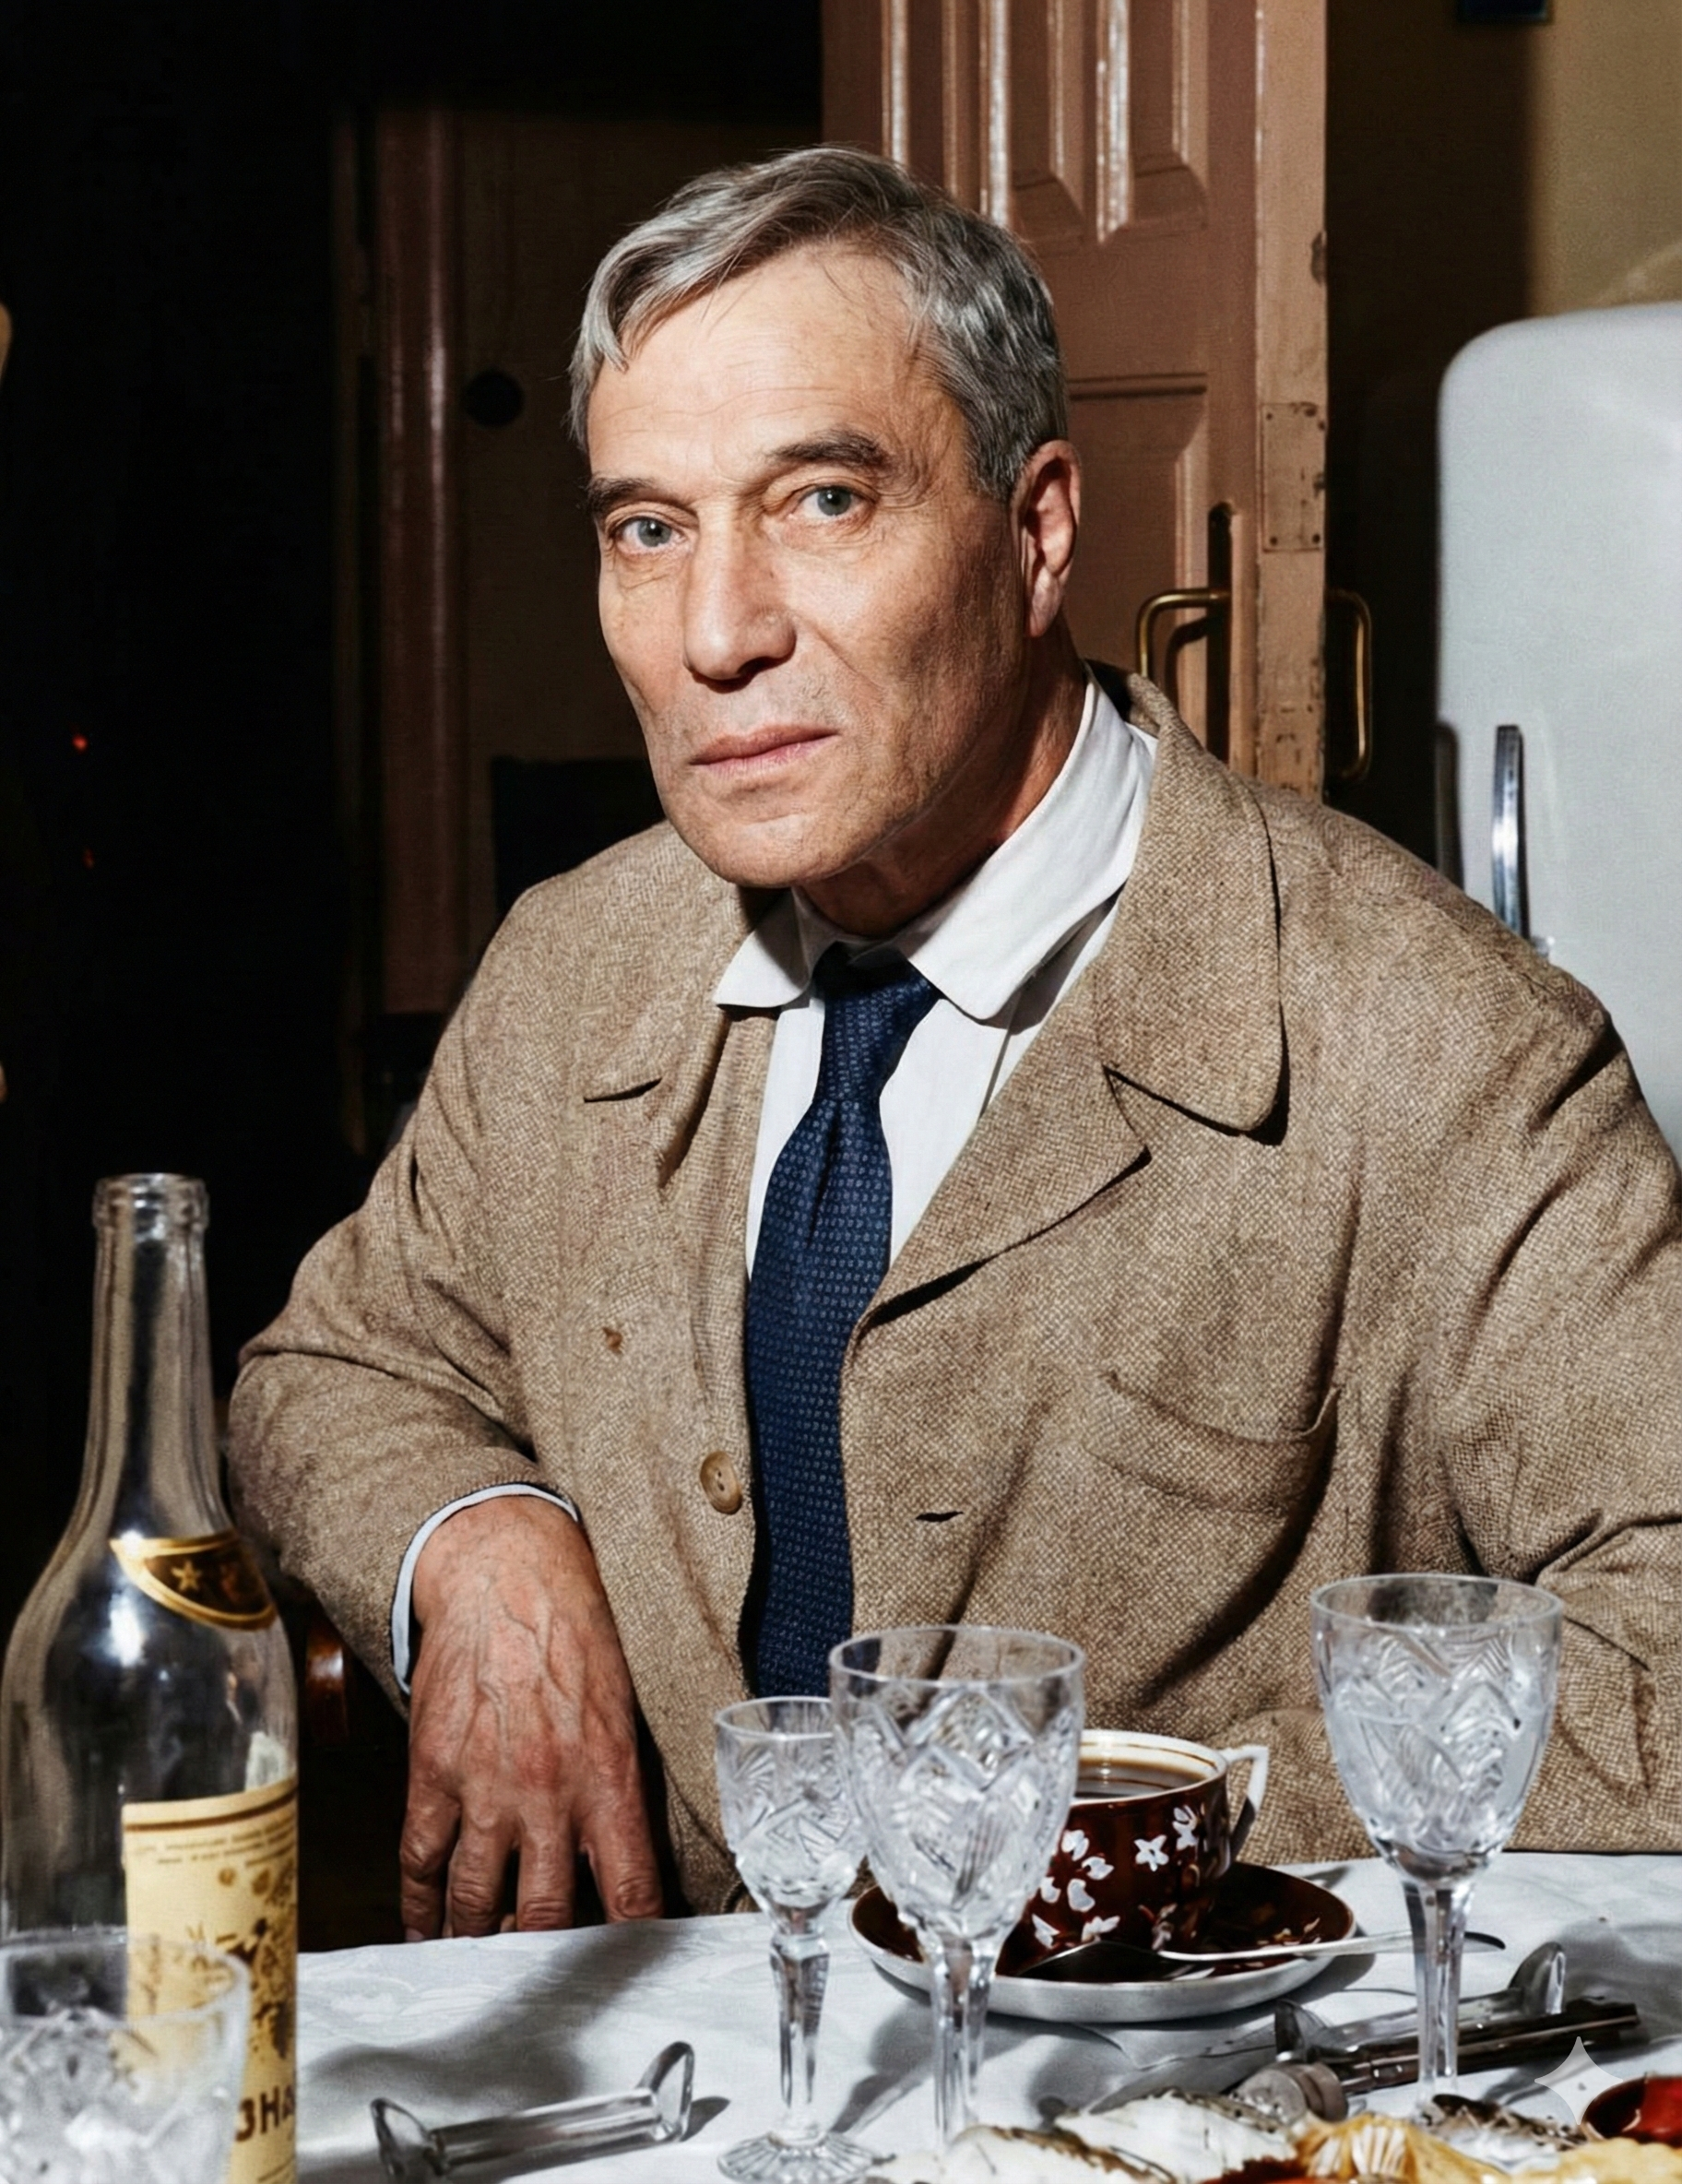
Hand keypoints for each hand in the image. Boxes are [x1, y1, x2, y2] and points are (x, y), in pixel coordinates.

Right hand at [401, 1495, 663, 1937]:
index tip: (627, 1972)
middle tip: (546, 1978)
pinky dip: (421, 1911)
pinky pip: (422, 1865)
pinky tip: (427, 1931)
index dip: (630, 1945)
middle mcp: (549, 1795)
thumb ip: (623, 1786)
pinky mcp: (432, 1774)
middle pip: (548, 1916)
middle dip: (547, 1959)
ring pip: (478, 1904)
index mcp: (610, 1779)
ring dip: (482, 1942)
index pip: (631, 1892)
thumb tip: (627, 1856)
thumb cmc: (578, 1634)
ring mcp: (484, 1789)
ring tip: (486, 1963)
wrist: (507, 1577)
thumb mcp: (624, 1710)